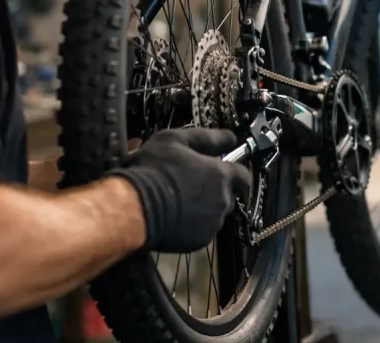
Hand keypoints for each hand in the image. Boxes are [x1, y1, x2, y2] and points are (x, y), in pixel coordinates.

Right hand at [108, 127, 251, 253]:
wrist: (135, 208)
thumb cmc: (154, 171)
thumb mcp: (177, 140)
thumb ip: (208, 138)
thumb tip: (230, 138)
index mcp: (220, 175)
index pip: (244, 176)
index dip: (235, 173)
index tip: (224, 171)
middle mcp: (222, 200)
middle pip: (229, 196)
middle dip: (216, 191)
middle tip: (193, 185)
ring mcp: (212, 223)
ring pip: (215, 215)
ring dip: (204, 209)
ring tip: (180, 202)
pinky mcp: (199, 242)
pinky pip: (202, 232)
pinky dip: (193, 225)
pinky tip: (175, 217)